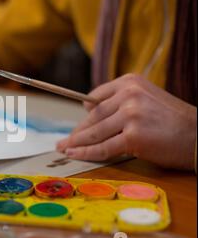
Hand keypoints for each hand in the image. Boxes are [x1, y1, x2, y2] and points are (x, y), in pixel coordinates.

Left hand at [56, 74, 196, 169]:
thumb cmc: (173, 121)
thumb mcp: (146, 100)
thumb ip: (121, 103)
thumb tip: (89, 113)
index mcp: (130, 82)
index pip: (96, 98)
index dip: (84, 115)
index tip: (77, 125)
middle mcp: (128, 95)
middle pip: (93, 117)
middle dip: (78, 132)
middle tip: (64, 141)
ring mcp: (130, 115)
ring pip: (95, 133)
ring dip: (76, 143)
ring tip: (64, 148)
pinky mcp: (133, 136)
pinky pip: (103, 147)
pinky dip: (86, 153)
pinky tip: (74, 155)